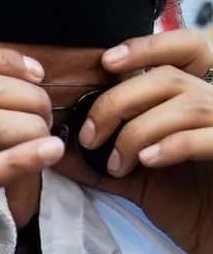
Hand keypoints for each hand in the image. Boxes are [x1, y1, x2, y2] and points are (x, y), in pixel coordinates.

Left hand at [59, 30, 212, 253]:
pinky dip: (171, 144)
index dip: (146, 47)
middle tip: (89, 136)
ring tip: (117, 164)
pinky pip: (206, 135)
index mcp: (197, 99)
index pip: (184, 49)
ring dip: (138, 132)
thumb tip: (55, 150)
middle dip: (118, 102)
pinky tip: (147, 161)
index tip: (106, 62)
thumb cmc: (186, 205)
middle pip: (169, 77)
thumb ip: (101, 160)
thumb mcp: (138, 179)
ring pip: (185, 104)